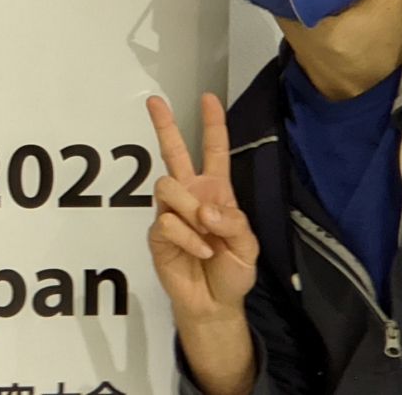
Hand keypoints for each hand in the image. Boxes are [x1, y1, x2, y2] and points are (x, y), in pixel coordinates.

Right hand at [145, 93, 258, 322]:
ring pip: (167, 186)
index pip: (213, 151)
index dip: (212, 125)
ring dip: (188, 208)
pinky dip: (188, 237)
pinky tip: (200, 250)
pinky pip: (167, 221)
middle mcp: (191, 195)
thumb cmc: (233, 270)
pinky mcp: (157, 232)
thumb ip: (233, 222)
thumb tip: (205, 210)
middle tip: (153, 101)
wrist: (212, 302)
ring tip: (204, 231)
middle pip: (173, 152)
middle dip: (164, 125)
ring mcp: (171, 212)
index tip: (207, 99)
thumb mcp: (248, 246)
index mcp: (216, 191)